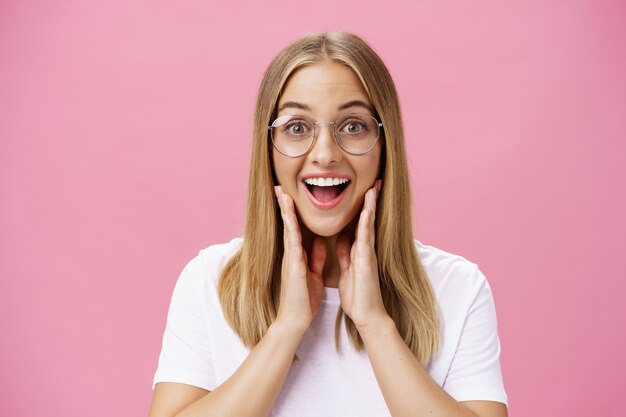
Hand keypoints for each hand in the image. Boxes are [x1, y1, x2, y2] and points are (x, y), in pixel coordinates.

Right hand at [274, 186, 325, 332]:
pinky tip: (289, 215)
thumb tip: (319, 241)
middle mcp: (292, 255)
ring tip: (282, 193)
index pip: (296, 229)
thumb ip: (315, 257)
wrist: (295, 320)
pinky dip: (291, 227)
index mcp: (298, 256)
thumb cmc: (303, 300)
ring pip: (288, 229)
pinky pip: (292, 242)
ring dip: (285, 211)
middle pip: (289, 224)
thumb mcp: (313, 274)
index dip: (293, 213)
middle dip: (285, 206)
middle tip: (281, 187)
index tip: (291, 196)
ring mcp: (290, 259)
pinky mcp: (293, 266)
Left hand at [336, 179, 388, 330]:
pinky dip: (366, 224)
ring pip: (368, 225)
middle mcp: (365, 249)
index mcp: (358, 251)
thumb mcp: (347, 269)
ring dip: (370, 207)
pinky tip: (367, 211)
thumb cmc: (358, 296)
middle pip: (367, 220)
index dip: (360, 207)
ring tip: (373, 188)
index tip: (362, 190)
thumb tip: (343, 239)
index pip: (359, 224)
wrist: (367, 316)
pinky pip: (366, 239)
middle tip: (374, 182)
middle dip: (370, 201)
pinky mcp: (367, 261)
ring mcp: (367, 254)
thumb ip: (345, 254)